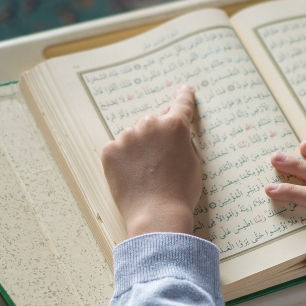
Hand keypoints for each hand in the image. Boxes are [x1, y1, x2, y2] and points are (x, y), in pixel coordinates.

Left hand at [100, 85, 201, 237]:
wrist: (156, 215)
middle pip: (154, 121)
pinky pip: (118, 149)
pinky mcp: (109, 151)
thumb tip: (176, 133)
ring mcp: (127, 137)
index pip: (182, 104)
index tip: (185, 90)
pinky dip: (123, 159)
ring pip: (134, 136)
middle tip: (162, 158)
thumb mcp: (195, 163)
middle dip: (158, 134)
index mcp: (175, 126)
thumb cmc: (181, 192)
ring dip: (139, 147)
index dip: (184, 97)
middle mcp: (150, 125)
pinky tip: (132, 176)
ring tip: (146, 174)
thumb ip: (185, 141)